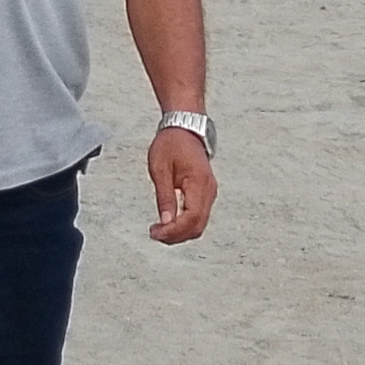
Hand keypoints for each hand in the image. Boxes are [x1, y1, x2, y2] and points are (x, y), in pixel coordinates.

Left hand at [146, 125, 216, 244]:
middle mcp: (209, 190)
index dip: (174, 230)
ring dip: (180, 232)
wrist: (185, 128)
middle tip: (155, 234)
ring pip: (199, 224)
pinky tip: (170, 222)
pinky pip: (199, 216)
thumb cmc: (172, 143)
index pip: (191, 218)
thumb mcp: (161, 169)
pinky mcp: (205, 192)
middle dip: (176, 235)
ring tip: (160, 229)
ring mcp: (209, 192)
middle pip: (198, 225)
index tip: (156, 232)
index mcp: (199, 183)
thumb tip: (165, 222)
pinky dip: (185, 224)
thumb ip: (165, 197)